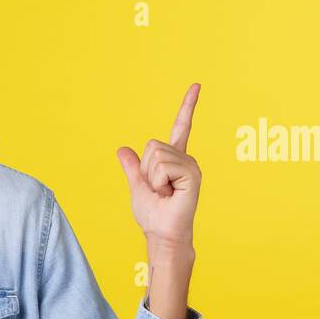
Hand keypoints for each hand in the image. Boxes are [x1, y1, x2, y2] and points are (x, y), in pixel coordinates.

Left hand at [115, 83, 201, 251]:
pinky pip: (163, 167)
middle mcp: (186, 159)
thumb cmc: (153, 214)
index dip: (188, 106)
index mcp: (174, 159)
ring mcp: (191, 166)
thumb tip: (122, 150)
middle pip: (152, 145)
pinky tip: (170, 194)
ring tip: (164, 193)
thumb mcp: (137, 186)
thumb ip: (132, 167)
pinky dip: (159, 182)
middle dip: (146, 169)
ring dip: (152, 178)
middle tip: (157, 189)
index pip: (181, 127)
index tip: (197, 85)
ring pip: (156, 155)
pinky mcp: (192, 175)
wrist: (161, 233)